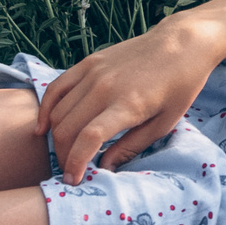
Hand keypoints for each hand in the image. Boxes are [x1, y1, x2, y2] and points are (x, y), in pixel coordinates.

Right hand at [37, 20, 221, 181]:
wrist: (182, 43)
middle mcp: (105, 88)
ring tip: (64, 152)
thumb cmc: (180, 86)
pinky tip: (43, 128)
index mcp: (127, 105)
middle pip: (67, 129)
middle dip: (64, 156)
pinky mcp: (88, 62)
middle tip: (71, 169)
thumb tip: (104, 167)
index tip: (73, 181)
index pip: (88, 139)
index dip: (75, 163)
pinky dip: (45, 109)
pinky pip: (56, 88)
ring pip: (58, 112)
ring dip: (55, 137)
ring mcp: (93, 73)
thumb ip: (131, 146)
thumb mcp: (165, 123)